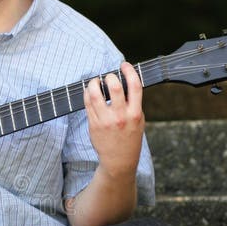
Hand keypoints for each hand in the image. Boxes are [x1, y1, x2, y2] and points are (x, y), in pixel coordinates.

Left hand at [83, 62, 144, 182]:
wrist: (119, 160)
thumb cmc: (130, 137)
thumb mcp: (139, 120)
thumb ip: (133, 103)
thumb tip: (125, 81)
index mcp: (135, 114)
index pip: (135, 86)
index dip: (129, 71)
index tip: (124, 65)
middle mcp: (121, 117)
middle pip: (114, 87)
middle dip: (110, 77)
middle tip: (108, 77)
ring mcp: (106, 121)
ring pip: (96, 95)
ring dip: (94, 83)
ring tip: (95, 82)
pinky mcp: (94, 124)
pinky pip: (87, 104)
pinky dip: (87, 94)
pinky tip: (90, 92)